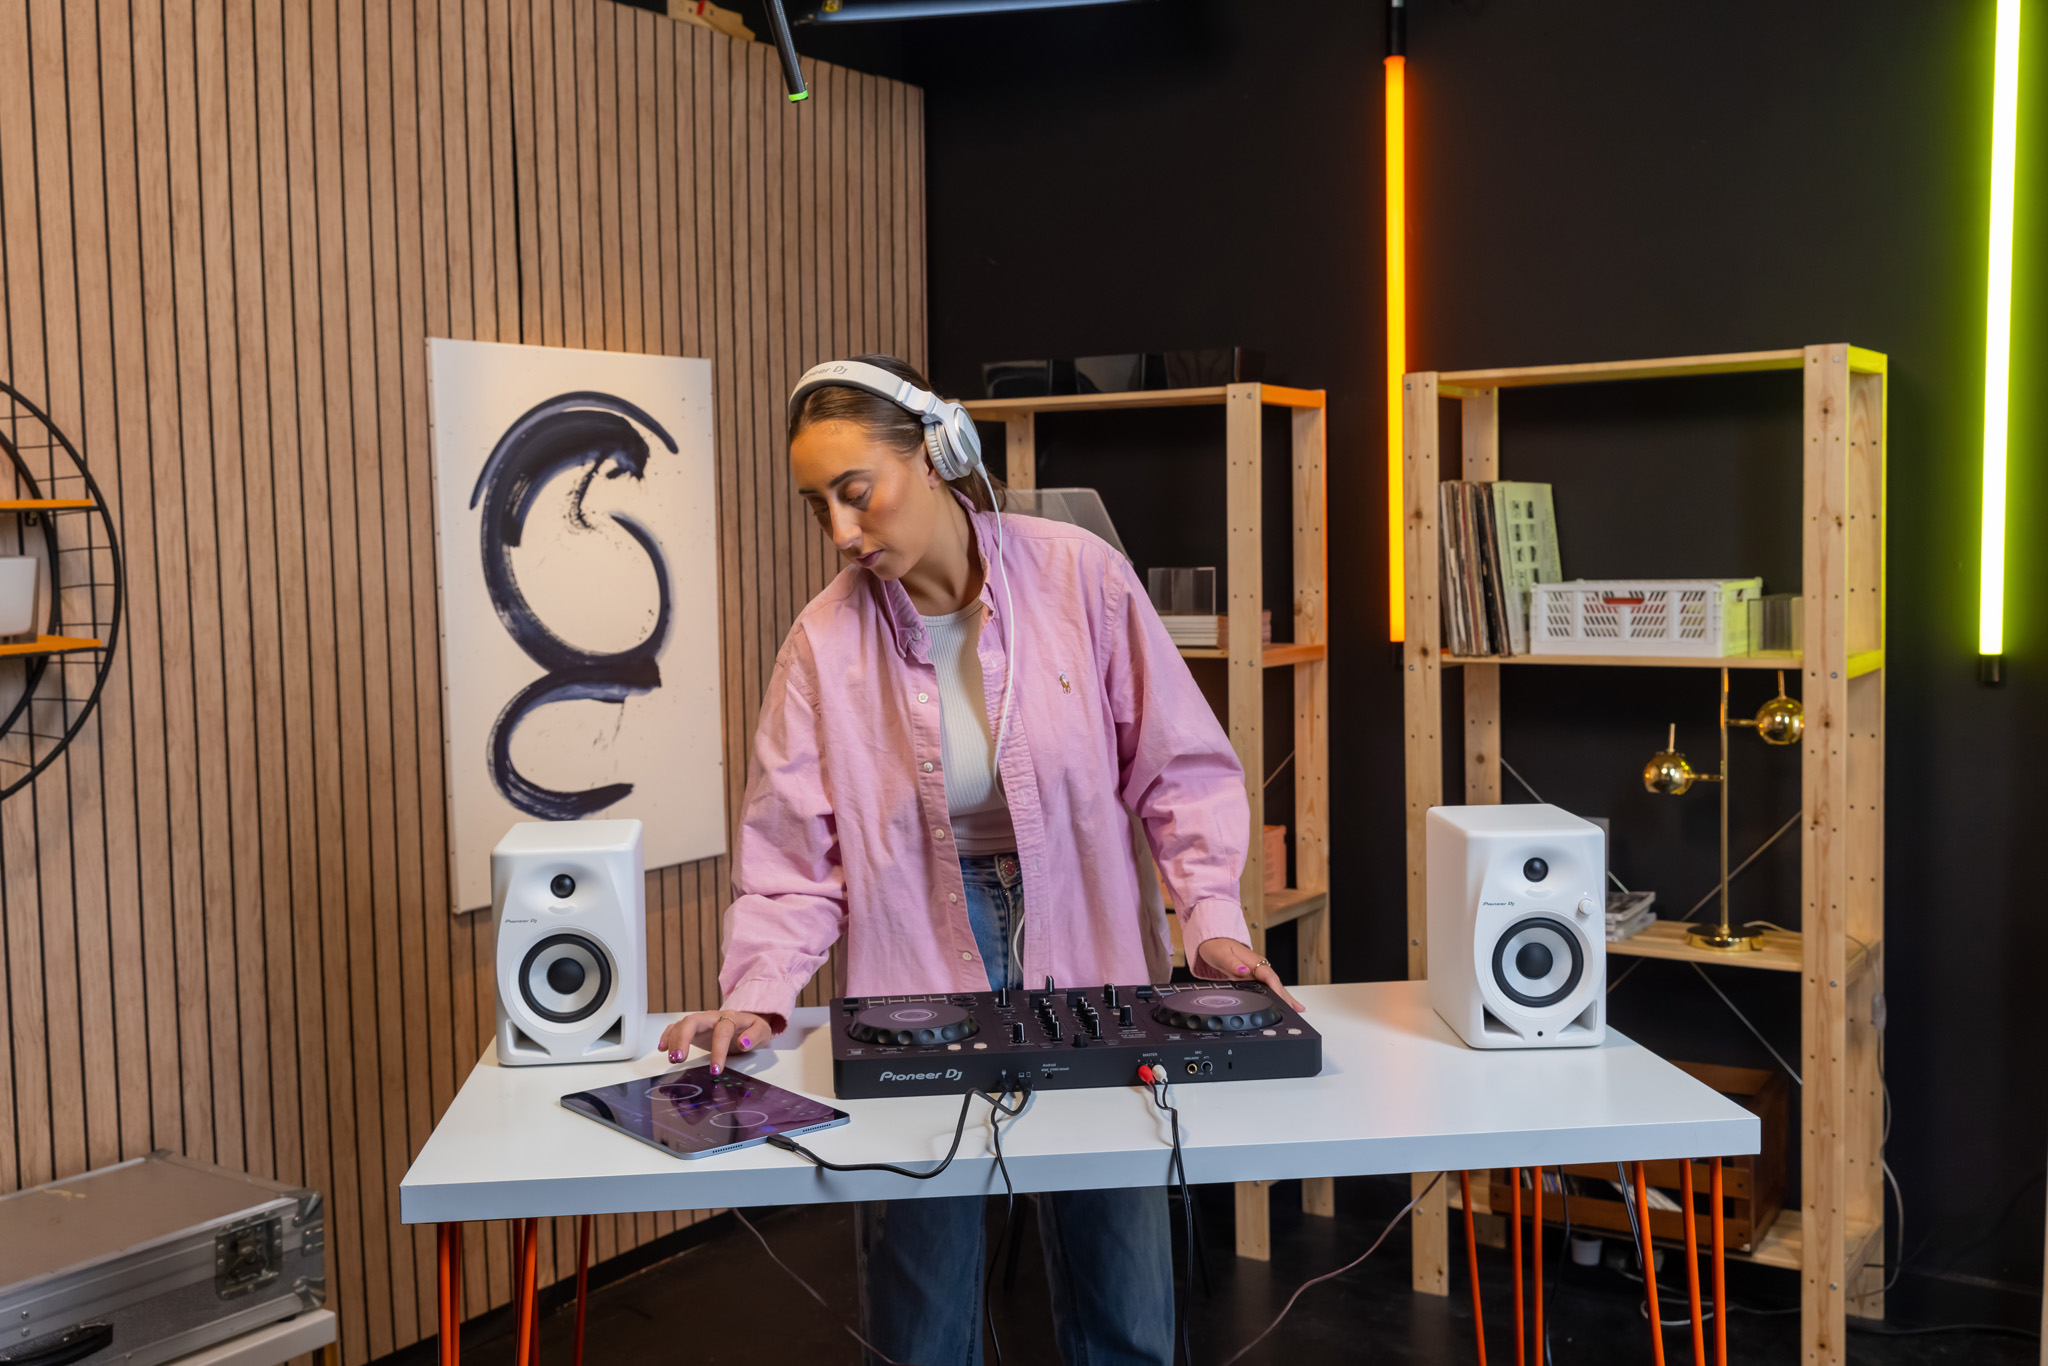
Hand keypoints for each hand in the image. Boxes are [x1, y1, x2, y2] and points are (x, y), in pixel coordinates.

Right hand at [657, 1009, 772, 1072]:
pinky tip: (662, 1047)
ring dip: (674, 1040)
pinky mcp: (694, 1028)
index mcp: (732, 1018)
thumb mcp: (763, 1032)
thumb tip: (744, 1043)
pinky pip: (677, 1027)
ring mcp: (702, 1021)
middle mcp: (713, 1017)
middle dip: (684, 1039)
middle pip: (694, 1021)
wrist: (748, 1021)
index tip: (715, 1069)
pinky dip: (668, 1035)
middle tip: (679, 1058)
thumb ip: (755, 1036)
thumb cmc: (753, 1028)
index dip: (718, 1050)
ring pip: (683, 1024)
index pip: (722, 1031)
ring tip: (673, 1058)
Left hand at [1195, 939, 1304, 1011]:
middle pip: (1276, 983)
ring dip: (1285, 997)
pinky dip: (1277, 995)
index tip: (1282, 1000)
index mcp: (1253, 961)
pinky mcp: (1253, 976)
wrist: (1213, 940)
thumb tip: (1243, 971)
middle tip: (1297, 1008)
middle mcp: (1258, 966)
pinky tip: (1282, 1001)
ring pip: (1274, 985)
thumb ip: (1232, 964)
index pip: (1269, 976)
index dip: (1276, 989)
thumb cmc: (1217, 946)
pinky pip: (1267, 987)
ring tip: (1297, 1008)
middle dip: (1287, 996)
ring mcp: (1257, 971)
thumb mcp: (1221, 954)